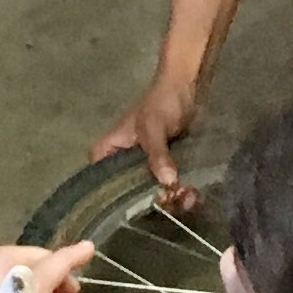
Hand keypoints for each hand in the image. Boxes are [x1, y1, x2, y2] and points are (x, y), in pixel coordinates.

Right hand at [90, 70, 200, 196]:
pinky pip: (167, 185)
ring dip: (170, 198)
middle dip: (152, 199)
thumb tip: (167, 182)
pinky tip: (192, 194)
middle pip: (130, 192)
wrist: (185, 88)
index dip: (117, 197)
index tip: (138, 204)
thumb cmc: (160, 103)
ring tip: (188, 196)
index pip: (100, 181)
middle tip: (172, 199)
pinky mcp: (163, 166)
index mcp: (108, 151)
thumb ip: (157, 154)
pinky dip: (179, 191)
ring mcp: (143, 165)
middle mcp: (121, 162)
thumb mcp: (153, 128)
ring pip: (151, 190)